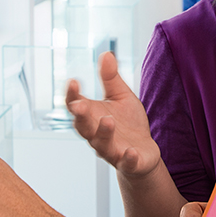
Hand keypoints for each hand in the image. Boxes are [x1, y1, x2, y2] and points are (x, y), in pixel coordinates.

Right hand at [65, 51, 161, 178]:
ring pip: (102, 144)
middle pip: (83, 127)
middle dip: (80, 116)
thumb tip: (106, 53)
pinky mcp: (129, 163)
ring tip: (108, 120)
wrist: (143, 153)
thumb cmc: (128, 124)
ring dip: (103, 133)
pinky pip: (126, 163)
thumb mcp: (121, 97)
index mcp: (92, 117)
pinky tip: (130, 152)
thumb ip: (111, 79)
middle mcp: (97, 135)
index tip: (73, 82)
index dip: (72, 95)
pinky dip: (127, 158)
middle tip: (79, 105)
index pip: (76, 105)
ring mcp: (112, 150)